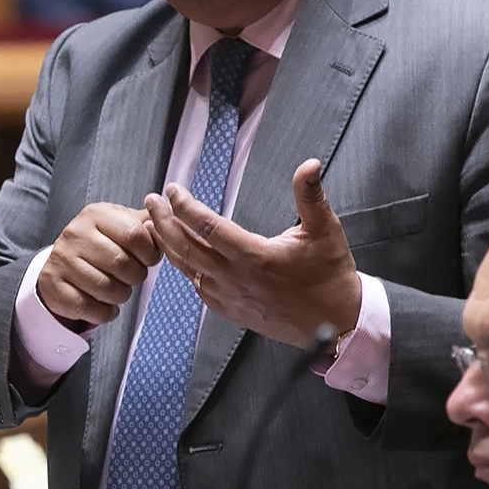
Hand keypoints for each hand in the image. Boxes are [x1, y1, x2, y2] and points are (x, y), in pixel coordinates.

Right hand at [37, 202, 161, 329]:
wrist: (60, 264)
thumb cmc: (99, 245)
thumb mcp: (119, 224)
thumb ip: (145, 222)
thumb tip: (168, 216)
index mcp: (96, 215)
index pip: (135, 234)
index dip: (150, 253)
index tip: (148, 259)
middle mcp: (75, 234)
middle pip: (121, 263)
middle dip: (136, 276)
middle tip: (132, 277)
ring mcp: (61, 260)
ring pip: (106, 288)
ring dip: (121, 295)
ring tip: (118, 289)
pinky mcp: (53, 287)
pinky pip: (89, 308)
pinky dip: (104, 312)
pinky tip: (104, 305)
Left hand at [145, 158, 360, 346]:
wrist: (336, 322)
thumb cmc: (330, 276)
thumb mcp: (324, 230)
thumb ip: (310, 195)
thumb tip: (309, 165)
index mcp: (255, 256)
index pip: (207, 226)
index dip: (185, 206)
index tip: (173, 190)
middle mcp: (236, 278)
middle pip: (186, 247)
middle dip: (163, 222)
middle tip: (151, 201)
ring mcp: (230, 297)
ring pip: (187, 269)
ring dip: (167, 245)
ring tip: (154, 224)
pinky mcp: (231, 311)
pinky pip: (198, 287)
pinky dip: (184, 269)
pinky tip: (180, 256)